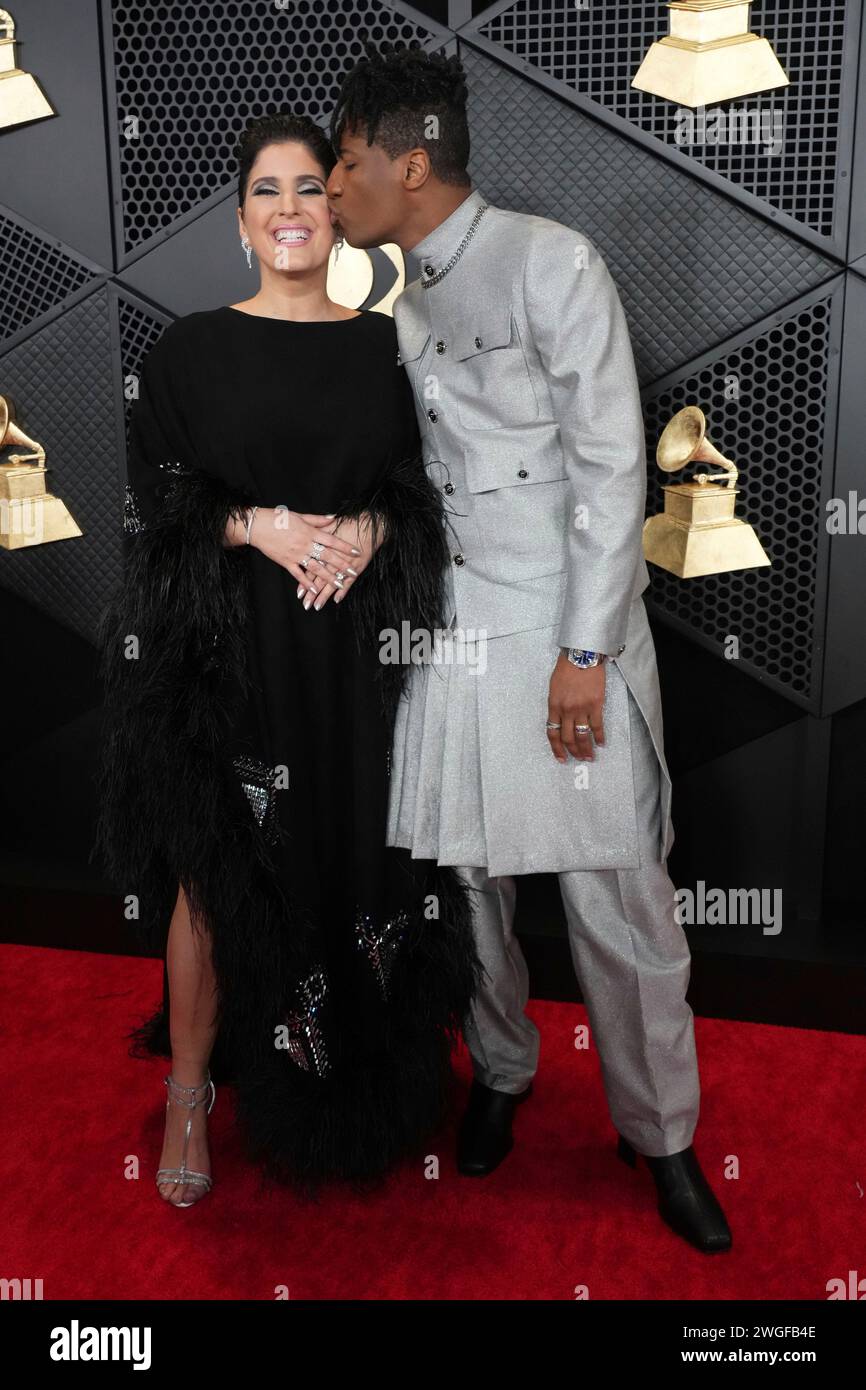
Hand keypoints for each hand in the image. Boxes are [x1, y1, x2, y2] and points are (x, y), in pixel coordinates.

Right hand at [242, 507, 360, 592]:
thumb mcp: (300, 516)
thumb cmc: (279, 518)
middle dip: (341, 566)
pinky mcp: (286, 562)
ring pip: (315, 568)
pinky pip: (298, 574)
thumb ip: (318, 520)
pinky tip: (315, 589)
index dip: (345, 547)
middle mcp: (304, 544)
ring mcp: (295, 554)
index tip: (356, 552)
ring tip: (340, 584)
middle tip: (353, 573)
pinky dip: (306, 582)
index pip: (332, 540)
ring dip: (328, 577)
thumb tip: (334, 518)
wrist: (257, 526)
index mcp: (309, 532)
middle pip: (327, 556)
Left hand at [296, 511, 384, 610]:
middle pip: (319, 579)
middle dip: (312, 593)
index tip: (298, 593)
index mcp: (324, 550)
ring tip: (316, 606)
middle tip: (305, 604)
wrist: (369, 524)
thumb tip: (305, 535)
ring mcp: (345, 565)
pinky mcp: (357, 568)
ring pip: (331, 583)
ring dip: (324, 596)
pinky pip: (348, 582)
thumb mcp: (329, 526)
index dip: (304, 582)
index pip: (311, 570)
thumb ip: (316, 533)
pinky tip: (336, 600)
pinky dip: (342, 591)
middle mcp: (333, 560)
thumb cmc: (349, 524)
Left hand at [547, 653, 605, 762]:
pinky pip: (597, 726)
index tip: (560, 757)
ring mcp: (581, 709)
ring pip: (582, 736)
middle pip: (568, 738)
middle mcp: (566, 711)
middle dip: (573, 751)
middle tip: (578, 758)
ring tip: (590, 757)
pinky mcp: (595, 705)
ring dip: (586, 749)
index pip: (552, 733)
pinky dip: (599, 737)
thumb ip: (556, 705)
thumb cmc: (567, 669)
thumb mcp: (554, 688)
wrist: (582, 656)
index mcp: (554, 706)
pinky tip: (601, 743)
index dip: (556, 748)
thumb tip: (559, 720)